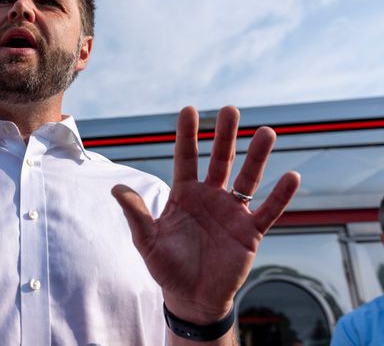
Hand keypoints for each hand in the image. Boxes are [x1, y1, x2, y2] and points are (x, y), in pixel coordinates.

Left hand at [112, 106, 298, 323]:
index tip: (189, 110)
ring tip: (266, 132)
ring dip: (257, 156)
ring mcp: (232, 212)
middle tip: (230, 110)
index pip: (186, 158)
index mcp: (184, 194)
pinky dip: (280, 195)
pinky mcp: (250, 232)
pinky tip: (291, 176)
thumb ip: (136, 214)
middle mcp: (210, 197)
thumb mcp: (147, 240)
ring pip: (247, 178)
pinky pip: (268, 210)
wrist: (192, 297)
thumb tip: (115, 189)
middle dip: (224, 136)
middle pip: (219, 160)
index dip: (187, 135)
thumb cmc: (167, 267)